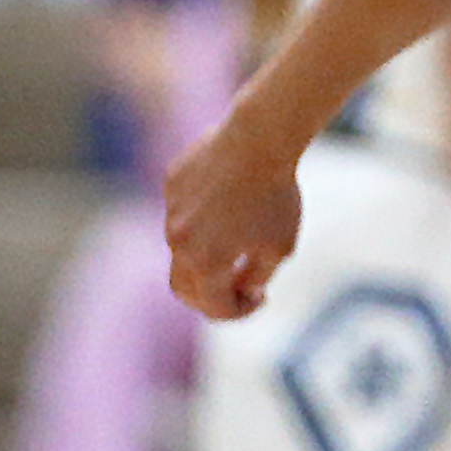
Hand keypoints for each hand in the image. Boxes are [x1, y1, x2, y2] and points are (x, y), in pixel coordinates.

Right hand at [163, 106, 302, 320]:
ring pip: (182, 246)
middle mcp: (179, 243)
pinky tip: (230, 199)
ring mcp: (171, 212)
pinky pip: (181, 211)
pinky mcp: (171, 185)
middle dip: (210, 296)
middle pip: (184, 288)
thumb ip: (255, 278)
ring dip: (206, 252)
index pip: (213, 308)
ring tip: (239, 234)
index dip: (238, 311)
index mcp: (206, 264)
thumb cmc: (276, 195)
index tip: (258, 300)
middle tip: (236, 289)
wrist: (260, 139)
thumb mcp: (280, 247)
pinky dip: (201, 217)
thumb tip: (241, 290)